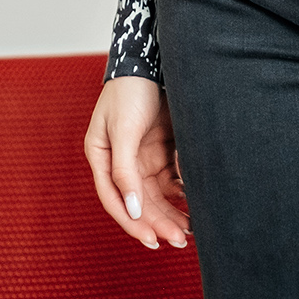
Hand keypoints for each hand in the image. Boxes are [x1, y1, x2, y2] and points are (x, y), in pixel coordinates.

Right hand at [84, 75, 189, 249]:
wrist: (153, 58)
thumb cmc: (130, 90)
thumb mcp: (124, 130)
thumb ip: (125, 170)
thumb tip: (132, 209)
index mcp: (102, 157)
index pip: (115, 200)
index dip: (133, 223)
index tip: (154, 240)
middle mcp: (122, 162)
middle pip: (140, 201)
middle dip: (158, 222)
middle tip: (180, 240)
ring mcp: (143, 156)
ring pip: (158, 194)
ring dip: (171, 212)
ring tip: (190, 230)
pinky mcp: (163, 149)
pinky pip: (173, 178)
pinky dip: (183, 192)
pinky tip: (196, 203)